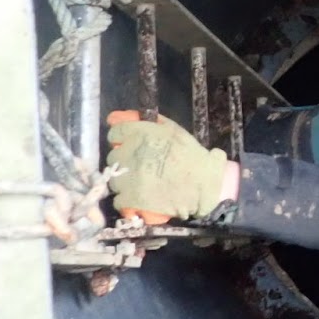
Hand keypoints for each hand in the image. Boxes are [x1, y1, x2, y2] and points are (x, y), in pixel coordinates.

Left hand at [105, 111, 228, 220]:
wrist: (205, 184)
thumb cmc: (191, 155)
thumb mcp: (173, 130)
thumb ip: (147, 121)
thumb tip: (117, 117)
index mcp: (140, 135)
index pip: (115, 133)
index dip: (122, 140)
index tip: (131, 146)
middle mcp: (130, 153)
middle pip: (113, 157)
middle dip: (125, 161)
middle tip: (141, 167)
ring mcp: (129, 177)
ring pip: (115, 179)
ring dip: (125, 181)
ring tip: (142, 185)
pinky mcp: (130, 198)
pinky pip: (119, 199)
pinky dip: (128, 200)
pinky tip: (141, 198)